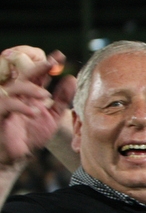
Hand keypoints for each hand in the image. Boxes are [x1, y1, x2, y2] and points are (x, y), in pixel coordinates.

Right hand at [0, 47, 75, 167]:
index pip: (38, 75)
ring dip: (30, 89)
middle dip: (38, 68)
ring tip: (46, 95)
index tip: (60, 55)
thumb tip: (71, 79)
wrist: (15, 156)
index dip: (47, 65)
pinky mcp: (0, 115)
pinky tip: (34, 112)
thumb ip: (61, 99)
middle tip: (52, 63)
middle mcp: (17, 96)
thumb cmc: (30, 135)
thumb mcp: (51, 116)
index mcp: (29, 94)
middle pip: (25, 76)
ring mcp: (7, 104)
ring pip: (14, 88)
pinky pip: (7, 106)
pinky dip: (21, 107)